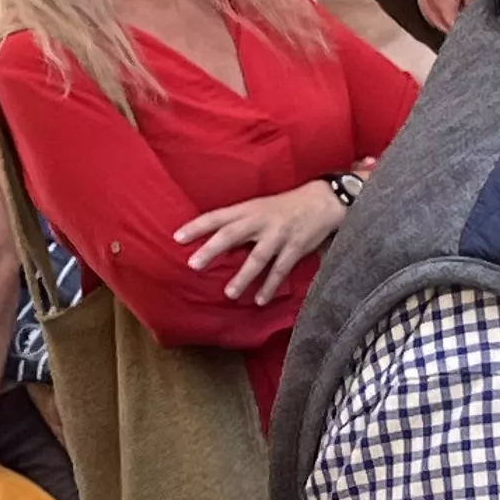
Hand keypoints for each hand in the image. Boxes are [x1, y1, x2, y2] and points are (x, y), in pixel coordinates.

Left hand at [175, 181, 346, 302]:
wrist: (322, 201)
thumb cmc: (284, 206)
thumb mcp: (258, 207)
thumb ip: (238, 223)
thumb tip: (213, 243)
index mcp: (248, 208)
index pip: (217, 216)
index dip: (197, 226)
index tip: (177, 237)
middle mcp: (261, 221)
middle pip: (232, 234)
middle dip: (212, 249)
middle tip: (193, 264)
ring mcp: (279, 235)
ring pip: (258, 257)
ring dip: (243, 277)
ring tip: (229, 293)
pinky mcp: (296, 248)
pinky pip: (281, 270)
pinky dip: (270, 286)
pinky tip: (259, 299)